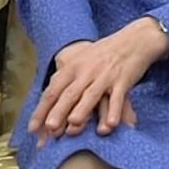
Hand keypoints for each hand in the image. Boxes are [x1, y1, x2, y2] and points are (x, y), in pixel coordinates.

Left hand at [28, 18, 168, 144]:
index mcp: (73, 67)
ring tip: (74, 126)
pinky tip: (109, 124)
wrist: (135, 40)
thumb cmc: (105, 54)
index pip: (53, 90)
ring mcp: (105, 76)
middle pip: (69, 94)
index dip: (42, 109)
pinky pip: (117, 98)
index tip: (33, 128)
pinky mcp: (123, 80)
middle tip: (49, 129)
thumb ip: (66, 78)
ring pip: (91, 95)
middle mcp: (87, 71)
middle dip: (58, 111)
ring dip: (82, 110)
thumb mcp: (82, 60)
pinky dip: (113, 112)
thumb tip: (48, 100)